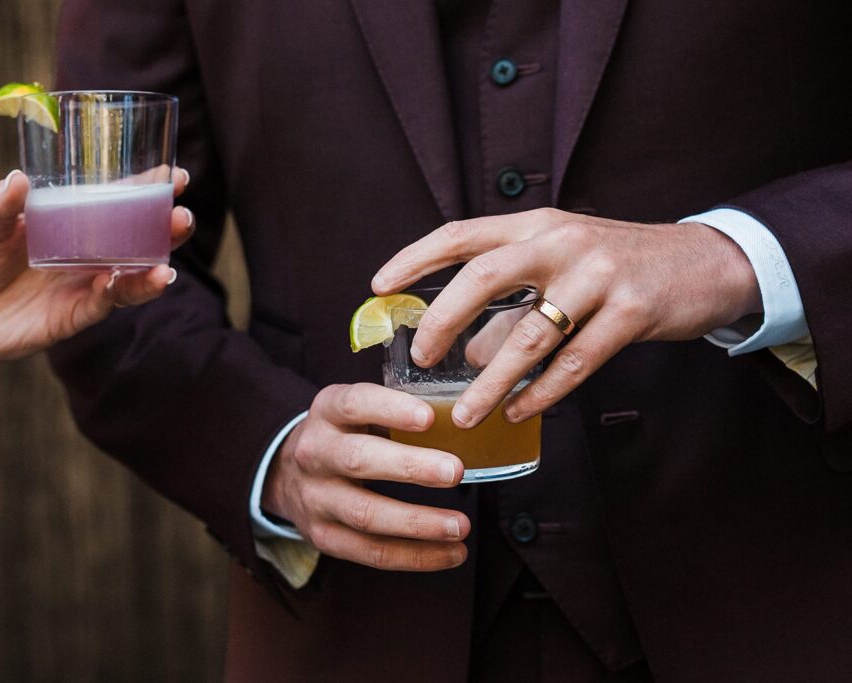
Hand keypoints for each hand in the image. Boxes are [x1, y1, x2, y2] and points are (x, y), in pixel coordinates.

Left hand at [0, 168, 194, 362]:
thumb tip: (17, 180)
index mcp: (72, 224)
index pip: (119, 204)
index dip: (150, 191)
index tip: (178, 177)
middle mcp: (87, 255)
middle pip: (139, 242)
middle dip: (165, 231)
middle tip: (182, 218)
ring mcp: (83, 286)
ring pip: (131, 278)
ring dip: (153, 271)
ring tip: (167, 266)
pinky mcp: (73, 316)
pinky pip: (103, 305)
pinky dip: (117, 294)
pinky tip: (125, 283)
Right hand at [262, 383, 470, 570]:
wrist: (286, 474)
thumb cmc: (344, 435)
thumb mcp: (357, 410)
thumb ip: (398, 411)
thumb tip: (463, 421)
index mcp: (327, 411)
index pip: (354, 404)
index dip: (391, 410)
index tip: (430, 417)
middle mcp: (314, 453)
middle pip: (359, 461)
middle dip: (410, 468)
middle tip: (455, 472)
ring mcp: (316, 498)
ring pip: (366, 514)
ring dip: (418, 523)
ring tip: (461, 526)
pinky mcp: (323, 536)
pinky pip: (371, 552)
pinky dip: (415, 556)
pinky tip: (451, 553)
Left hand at [372, 208, 760, 426]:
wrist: (707, 262)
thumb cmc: (620, 267)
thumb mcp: (561, 269)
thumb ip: (513, 304)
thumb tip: (469, 350)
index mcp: (536, 225)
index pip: (462, 235)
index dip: (415, 258)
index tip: (378, 286)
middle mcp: (562, 242)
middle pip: (483, 278)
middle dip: (442, 322)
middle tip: (421, 360)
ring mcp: (599, 275)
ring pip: (529, 335)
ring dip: (492, 382)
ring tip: (466, 414)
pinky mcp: (632, 311)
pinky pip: (574, 363)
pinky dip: (541, 393)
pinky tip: (518, 413)